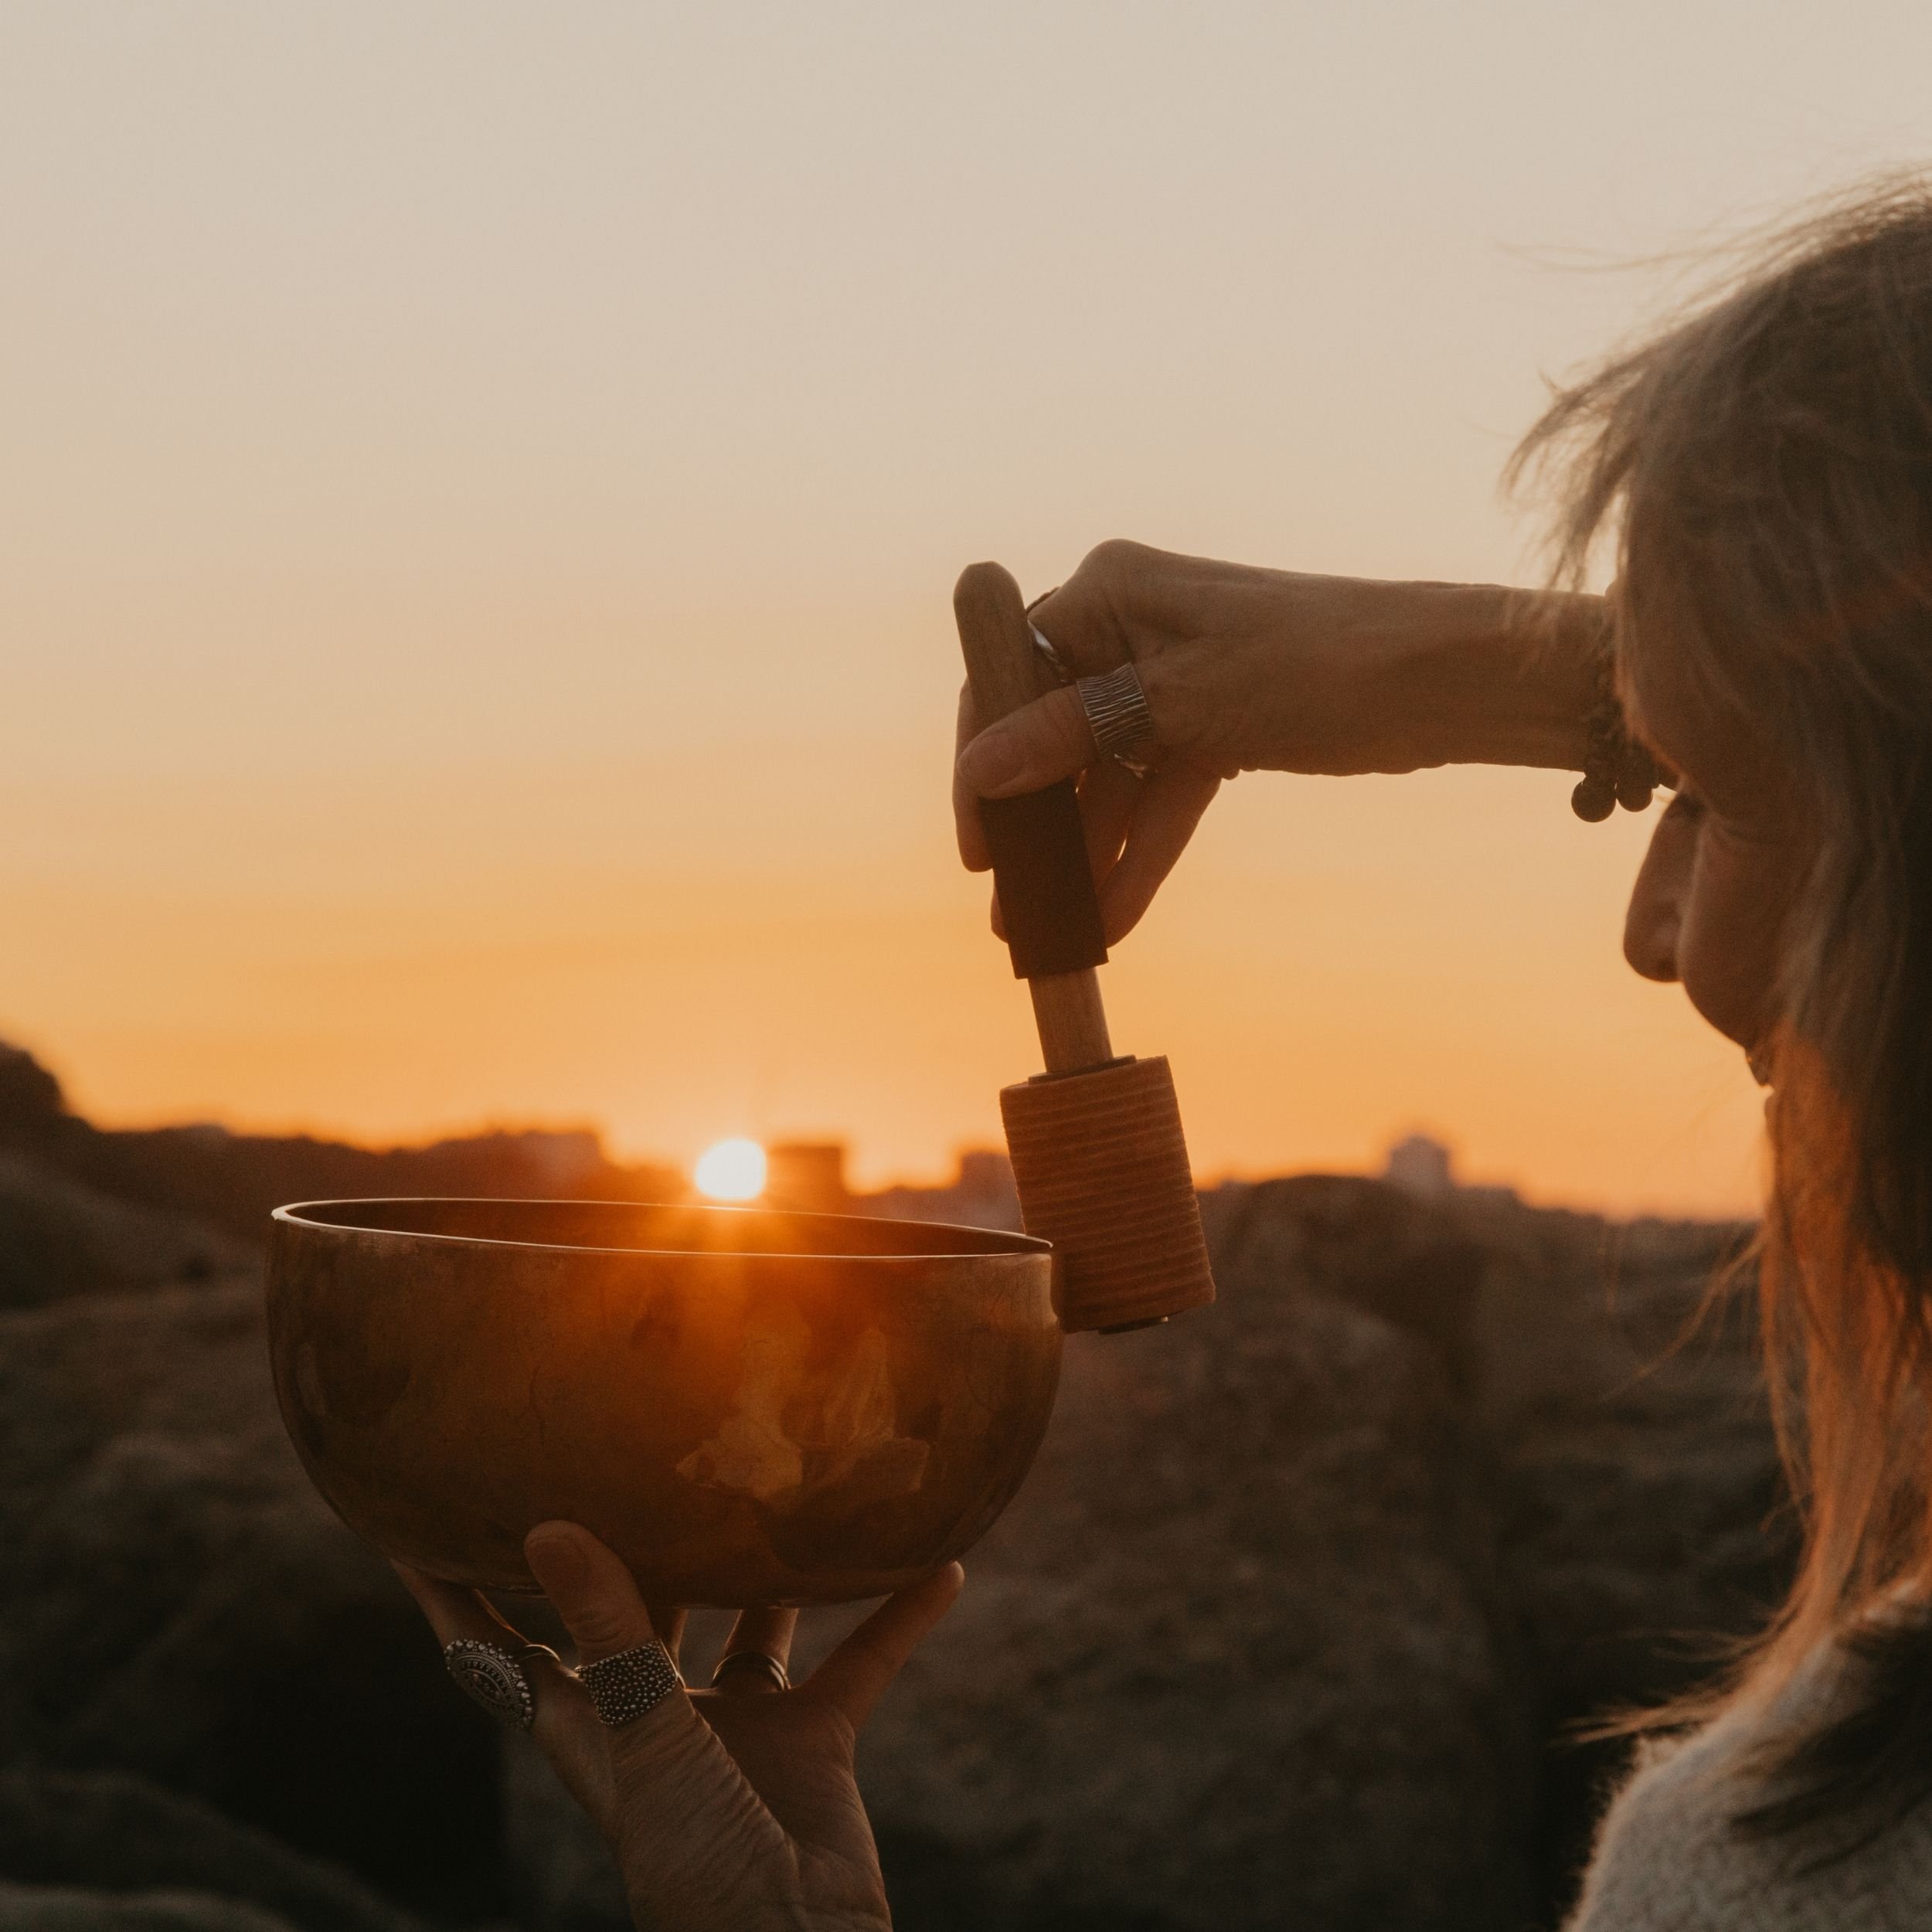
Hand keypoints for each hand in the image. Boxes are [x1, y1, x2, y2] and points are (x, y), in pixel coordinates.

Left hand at [397, 1523, 962, 1931]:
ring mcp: (737, 1726)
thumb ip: (613, 1637)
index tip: (412, 1514)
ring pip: (749, 1617)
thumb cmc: (700, 1872)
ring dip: (770, 1563)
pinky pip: (860, 1660)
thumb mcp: (651, 1745)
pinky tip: (941, 1563)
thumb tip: (547, 1529)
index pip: (496, 1647)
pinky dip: (898, 1615)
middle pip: (629, 1608)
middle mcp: (656, 1712)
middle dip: (625, 1538)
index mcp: (590, 1723)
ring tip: (788, 1477)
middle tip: (624, 1443)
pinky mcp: (812, 1741)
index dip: (450, 1589)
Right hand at [953, 539, 1593, 940]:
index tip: (978, 846)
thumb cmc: (1315, 664)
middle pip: (1053, 733)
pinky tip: (1116, 915)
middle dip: (1035, 821)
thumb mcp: (1182, 704)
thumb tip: (981, 772)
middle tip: (1010, 904)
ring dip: (1087, 851)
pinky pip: (1159, 793)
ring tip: (1056, 929)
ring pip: (1107, 776)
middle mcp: (1131, 628)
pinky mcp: (1216, 725)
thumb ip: (1072, 735)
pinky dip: (1143, 849)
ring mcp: (1174, 680)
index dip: (984, 762)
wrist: (1441, 683)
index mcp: (1110, 591)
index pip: (1013, 677)